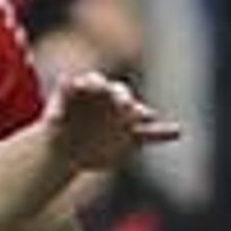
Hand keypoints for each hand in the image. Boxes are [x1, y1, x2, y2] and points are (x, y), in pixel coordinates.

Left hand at [46, 71, 179, 171]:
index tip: (87, 88)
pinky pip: (152, 133)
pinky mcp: (134, 135)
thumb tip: (53, 113)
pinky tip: (177, 131)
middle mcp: (111, 99)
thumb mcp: (53, 120)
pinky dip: (165, 132)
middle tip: (123, 104)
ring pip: (138, 112)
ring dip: (143, 113)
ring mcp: (125, 117)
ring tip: (147, 116)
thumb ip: (56, 112)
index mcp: (90, 89)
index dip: (92, 84)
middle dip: (122, 97)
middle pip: (120, 93)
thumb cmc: (59, 128)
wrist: (67, 148)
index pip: (95, 82)